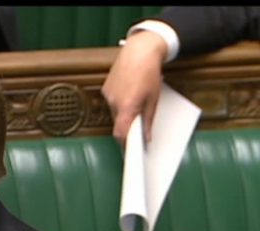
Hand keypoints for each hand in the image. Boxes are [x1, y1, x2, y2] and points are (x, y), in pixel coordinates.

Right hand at [101, 30, 168, 146]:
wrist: (139, 50)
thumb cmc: (148, 72)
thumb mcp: (154, 99)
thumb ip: (148, 120)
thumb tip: (146, 136)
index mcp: (127, 106)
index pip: (121, 133)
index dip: (124, 144)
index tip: (130, 150)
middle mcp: (114, 102)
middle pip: (118, 124)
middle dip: (127, 128)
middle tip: (138, 130)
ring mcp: (108, 95)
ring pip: (114, 113)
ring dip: (123, 114)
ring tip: (135, 105)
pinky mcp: (105, 89)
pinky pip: (111, 103)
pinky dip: (119, 104)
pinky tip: (129, 95)